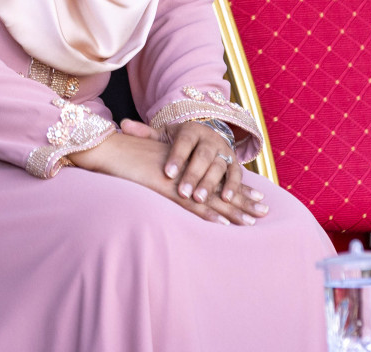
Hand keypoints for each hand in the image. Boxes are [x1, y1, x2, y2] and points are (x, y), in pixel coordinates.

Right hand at [68, 126, 266, 225]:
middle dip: (243, 198)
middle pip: (218, 185)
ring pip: (210, 196)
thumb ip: (159, 165)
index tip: (253, 193)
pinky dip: (208, 214)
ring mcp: (177, 179)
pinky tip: (223, 224)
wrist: (105, 147)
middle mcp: (185, 169)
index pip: (214, 175)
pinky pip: (191, 204)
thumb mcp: (146, 157)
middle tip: (264, 208)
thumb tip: (167, 176)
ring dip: (233, 209)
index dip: (234, 184)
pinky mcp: (165, 188)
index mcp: (183, 163)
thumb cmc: (121, 152)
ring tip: (252, 221)